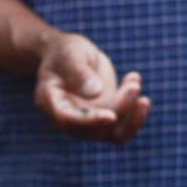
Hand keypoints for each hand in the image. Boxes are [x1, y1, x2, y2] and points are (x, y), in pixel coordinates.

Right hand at [34, 33, 150, 144]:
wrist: (71, 57)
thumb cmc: (65, 52)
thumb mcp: (70, 54)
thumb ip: (79, 72)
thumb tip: (95, 92)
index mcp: (51, 103)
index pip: (68, 121)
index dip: (90, 121)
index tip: (111, 116)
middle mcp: (68, 120)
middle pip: (95, 130)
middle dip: (119, 109)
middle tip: (133, 84)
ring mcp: (87, 124)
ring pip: (114, 134)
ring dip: (131, 116)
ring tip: (135, 83)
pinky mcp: (104, 120)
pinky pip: (124, 128)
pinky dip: (136, 112)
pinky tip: (133, 80)